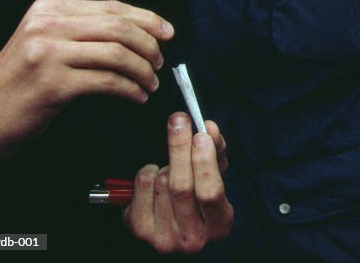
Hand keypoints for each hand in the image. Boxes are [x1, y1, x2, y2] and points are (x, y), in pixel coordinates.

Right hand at [0, 0, 171, 159]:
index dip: (147, 19)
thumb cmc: (19, 84)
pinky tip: (136, 97)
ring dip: (143, 71)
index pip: (112, 7)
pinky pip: (108, 82)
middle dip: (149, 45)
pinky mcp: (53, 84)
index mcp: (48, 9)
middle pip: (119, 27)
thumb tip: (138, 31)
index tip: (167, 33)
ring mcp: (48, 54)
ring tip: (149, 84)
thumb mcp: (45, 43)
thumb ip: (82, 31)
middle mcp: (47, 25)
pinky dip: (130, 89)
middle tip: (159, 63)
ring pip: (118, 53)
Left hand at [125, 113, 233, 253]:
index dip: (205, 162)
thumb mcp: (216, 175)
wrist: (174, 225)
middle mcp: (191, 238)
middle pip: (182, 186)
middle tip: (179, 120)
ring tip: (172, 167)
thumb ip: (216, 151)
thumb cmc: (198, 196)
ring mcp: (163, 237)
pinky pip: (142, 186)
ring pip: (162, 183)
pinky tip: (155, 175)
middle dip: (180, 148)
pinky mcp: (140, 229)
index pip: (210, 193)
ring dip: (167, 164)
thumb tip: (209, 128)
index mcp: (219, 225)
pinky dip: (148, 171)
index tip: (201, 135)